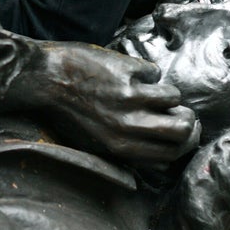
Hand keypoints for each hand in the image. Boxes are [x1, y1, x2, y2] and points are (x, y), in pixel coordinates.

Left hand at [11, 42, 200, 166]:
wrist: (41, 78)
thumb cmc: (65, 112)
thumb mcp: (93, 143)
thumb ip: (127, 152)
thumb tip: (164, 158)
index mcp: (120, 148)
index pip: (171, 154)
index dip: (185, 142)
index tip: (186, 131)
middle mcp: (127, 126)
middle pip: (183, 129)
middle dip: (188, 119)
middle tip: (181, 111)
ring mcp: (128, 97)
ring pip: (174, 97)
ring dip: (166, 92)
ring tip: (147, 88)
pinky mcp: (126, 71)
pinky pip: (153, 72)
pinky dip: (145, 71)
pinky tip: (126, 71)